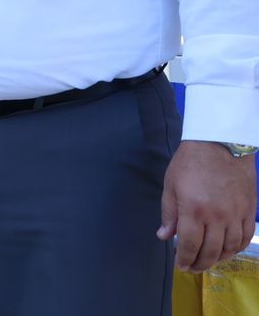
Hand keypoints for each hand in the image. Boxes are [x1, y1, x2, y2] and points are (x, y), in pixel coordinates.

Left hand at [159, 140, 257, 271]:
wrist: (221, 144)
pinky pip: (245, 237)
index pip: (189, 245)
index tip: (180, 266)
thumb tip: (164, 236)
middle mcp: (216, 217)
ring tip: (208, 260)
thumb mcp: (171, 185)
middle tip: (192, 268)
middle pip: (210, 251)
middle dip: (200, 264)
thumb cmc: (190, 162)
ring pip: (229, 248)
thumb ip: (168, 213)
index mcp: (193, 210)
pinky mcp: (249, 211)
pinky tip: (227, 249)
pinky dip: (236, 248)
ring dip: (218, 258)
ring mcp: (235, 215)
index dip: (184, 259)